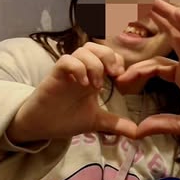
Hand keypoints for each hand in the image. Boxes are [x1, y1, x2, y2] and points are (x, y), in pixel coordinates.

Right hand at [7, 42, 138, 143]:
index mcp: (92, 76)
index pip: (108, 54)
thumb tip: (137, 133)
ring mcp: (68, 71)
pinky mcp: (55, 75)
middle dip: (109, 56)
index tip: (121, 79)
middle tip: (114, 74)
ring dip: (94, 64)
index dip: (117, 60)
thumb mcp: (96, 121)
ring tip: (96, 85)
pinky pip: (66, 60)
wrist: (42, 126)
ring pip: (82, 50)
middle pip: (95, 46)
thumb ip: (116, 124)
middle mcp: (81, 70)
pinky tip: (83, 84)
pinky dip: (78, 68)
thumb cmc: (66, 118)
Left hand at [116, 0, 179, 147]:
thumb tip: (138, 131)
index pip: (159, 64)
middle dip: (160, 21)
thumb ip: (160, 124)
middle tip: (143, 3)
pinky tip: (178, 13)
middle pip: (174, 37)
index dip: (140, 67)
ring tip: (156, 0)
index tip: (122, 78)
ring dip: (172, 15)